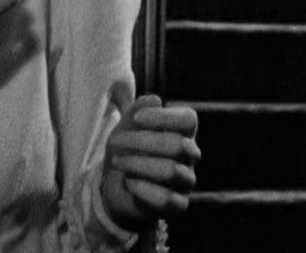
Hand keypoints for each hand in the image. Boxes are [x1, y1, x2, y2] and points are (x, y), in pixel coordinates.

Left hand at [100, 95, 199, 229]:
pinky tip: (128, 182)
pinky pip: (168, 199)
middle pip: (177, 144)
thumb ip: (138, 110)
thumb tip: (154, 100)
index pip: (188, 119)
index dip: (164, 117)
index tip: (137, 118)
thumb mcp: (126, 127)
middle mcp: (190, 156)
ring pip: (172, 171)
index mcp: (184, 132)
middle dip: (142, 142)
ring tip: (117, 161)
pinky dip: (144, 189)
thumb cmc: (128, 151)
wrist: (119, 189)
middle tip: (115, 141)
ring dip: (139, 164)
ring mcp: (186, 181)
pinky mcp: (178, 205)